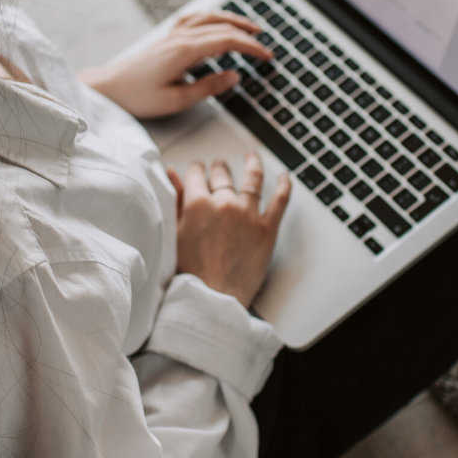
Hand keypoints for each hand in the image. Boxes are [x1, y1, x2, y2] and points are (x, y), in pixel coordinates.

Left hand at [78, 11, 272, 119]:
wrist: (109, 88)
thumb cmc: (138, 96)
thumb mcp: (177, 100)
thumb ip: (209, 87)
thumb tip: (234, 76)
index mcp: (185, 51)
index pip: (228, 41)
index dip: (251, 47)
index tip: (267, 56)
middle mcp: (180, 37)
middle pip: (222, 26)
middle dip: (247, 34)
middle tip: (265, 45)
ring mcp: (172, 35)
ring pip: (208, 17)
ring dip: (232, 20)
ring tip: (249, 27)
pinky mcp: (166, 38)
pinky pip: (194, 18)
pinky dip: (211, 17)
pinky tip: (216, 21)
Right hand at [168, 153, 290, 307]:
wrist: (211, 300)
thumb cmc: (189, 273)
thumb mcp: (174, 233)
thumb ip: (174, 200)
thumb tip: (171, 174)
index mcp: (197, 203)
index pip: (196, 174)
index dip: (196, 170)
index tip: (197, 170)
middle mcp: (224, 203)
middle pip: (222, 174)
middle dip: (219, 168)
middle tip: (219, 167)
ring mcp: (248, 214)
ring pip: (253, 179)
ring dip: (252, 164)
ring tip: (252, 157)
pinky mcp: (267, 230)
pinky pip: (280, 201)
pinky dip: (285, 185)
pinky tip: (285, 176)